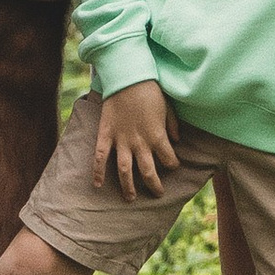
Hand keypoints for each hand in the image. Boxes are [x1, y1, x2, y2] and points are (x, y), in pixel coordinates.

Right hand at [92, 81, 180, 198]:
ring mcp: (121, 140)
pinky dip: (98, 171)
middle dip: (154, 185)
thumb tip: (177, 140)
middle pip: (148, 171)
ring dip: (128, 186)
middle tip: (158, 194)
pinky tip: (98, 185)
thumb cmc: (150, 89)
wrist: (127, 76)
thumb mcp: (168, 107)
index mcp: (157, 136)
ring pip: (125, 170)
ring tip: (130, 198)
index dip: (173, 164)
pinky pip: (100, 156)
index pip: (168, 159)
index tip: (173, 165)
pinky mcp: (106, 134)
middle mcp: (140, 143)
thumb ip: (172, 125)